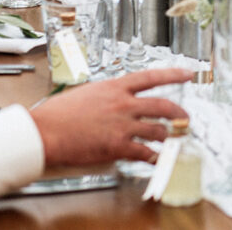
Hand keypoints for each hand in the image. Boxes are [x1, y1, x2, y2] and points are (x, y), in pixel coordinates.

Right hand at [30, 68, 190, 166]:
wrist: (44, 132)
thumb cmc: (57, 114)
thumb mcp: (87, 92)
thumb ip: (107, 95)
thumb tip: (114, 99)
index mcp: (115, 87)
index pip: (151, 77)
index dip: (173, 74)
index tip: (187, 74)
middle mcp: (124, 104)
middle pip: (163, 106)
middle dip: (179, 113)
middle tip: (186, 118)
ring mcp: (123, 125)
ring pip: (157, 130)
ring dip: (168, 137)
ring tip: (171, 140)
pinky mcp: (118, 146)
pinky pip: (144, 152)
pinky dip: (153, 157)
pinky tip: (157, 159)